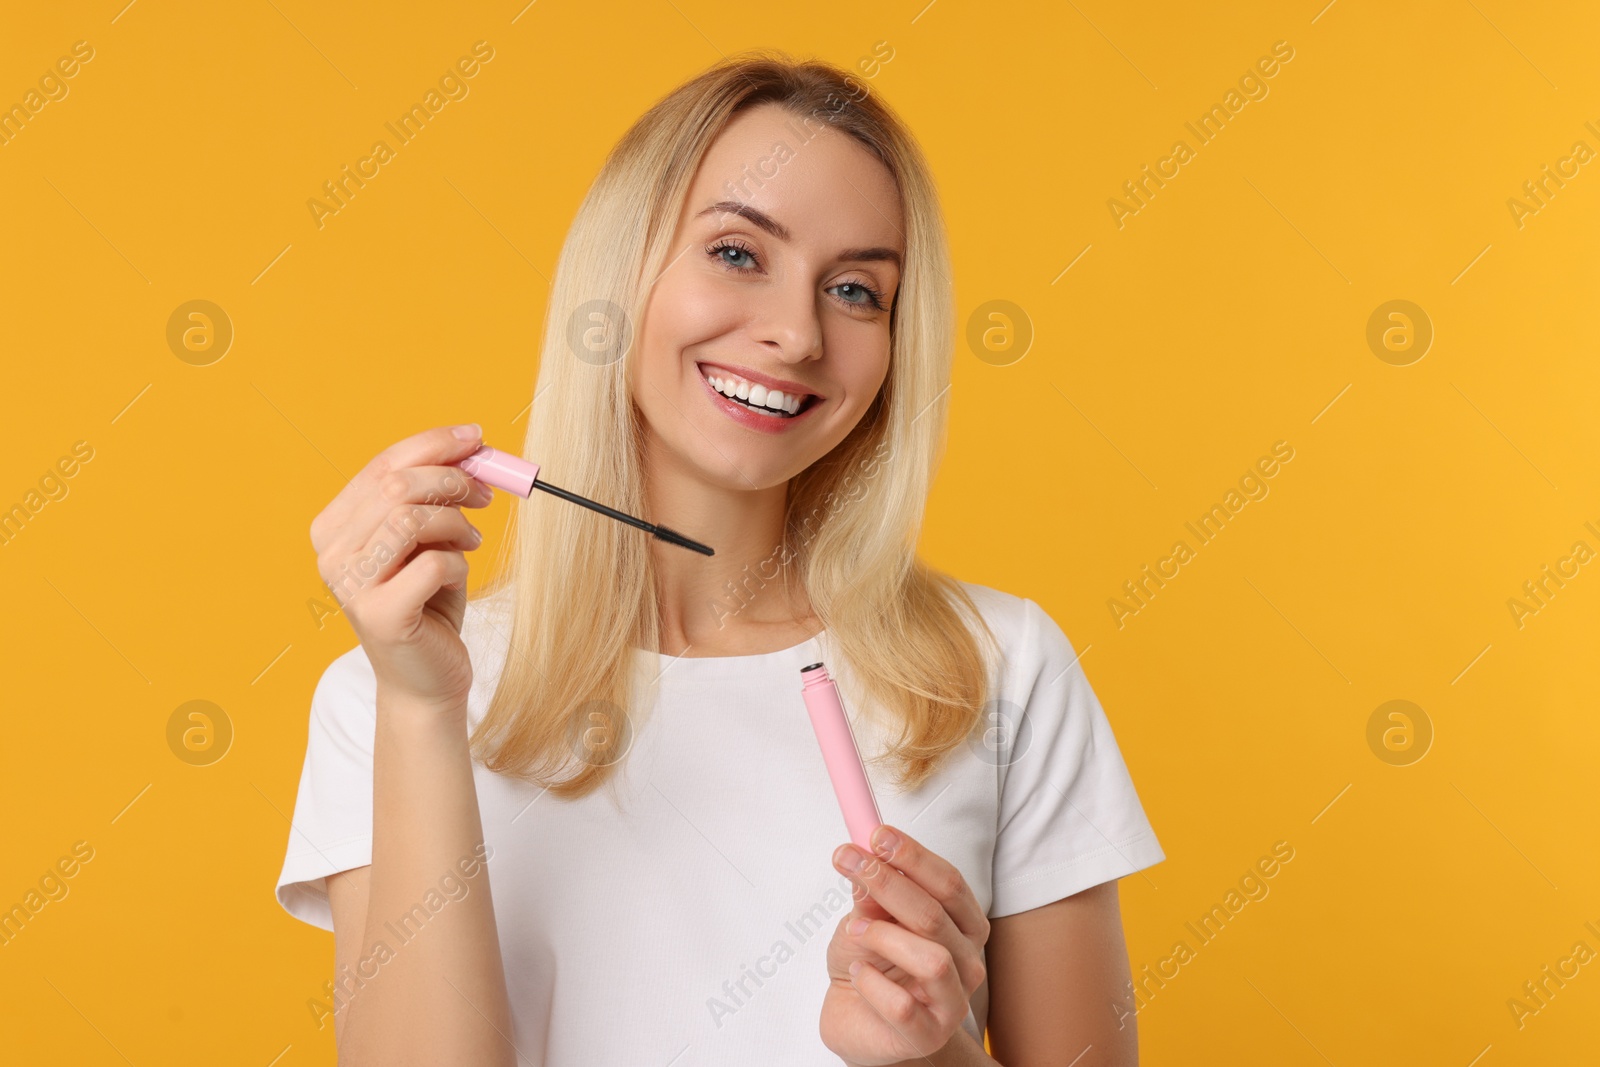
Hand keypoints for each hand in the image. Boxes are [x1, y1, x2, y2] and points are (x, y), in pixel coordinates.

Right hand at [310, 424, 495, 710]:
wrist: (426, 679)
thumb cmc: (428, 602)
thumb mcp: (429, 538)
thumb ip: (435, 494)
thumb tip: (471, 445)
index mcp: (334, 526)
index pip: (383, 465)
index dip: (434, 444)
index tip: (477, 437)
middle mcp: (332, 553)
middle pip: (396, 485)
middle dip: (452, 481)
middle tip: (486, 495)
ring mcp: (350, 585)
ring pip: (410, 518)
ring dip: (455, 523)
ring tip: (471, 542)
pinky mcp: (380, 615)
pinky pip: (432, 563)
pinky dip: (458, 563)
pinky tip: (457, 575)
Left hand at [821, 824, 989, 1065]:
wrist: (859, 1021)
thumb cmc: (872, 965)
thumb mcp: (866, 919)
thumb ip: (870, 895)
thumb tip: (865, 862)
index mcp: (963, 924)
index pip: (949, 882)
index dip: (913, 856)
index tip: (876, 835)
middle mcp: (967, 960)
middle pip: (935, 913)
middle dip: (888, 881)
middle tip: (850, 861)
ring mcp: (952, 1000)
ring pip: (931, 959)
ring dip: (884, 935)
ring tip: (855, 929)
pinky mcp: (928, 1035)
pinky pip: (901, 1006)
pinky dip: (872, 984)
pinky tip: (859, 973)